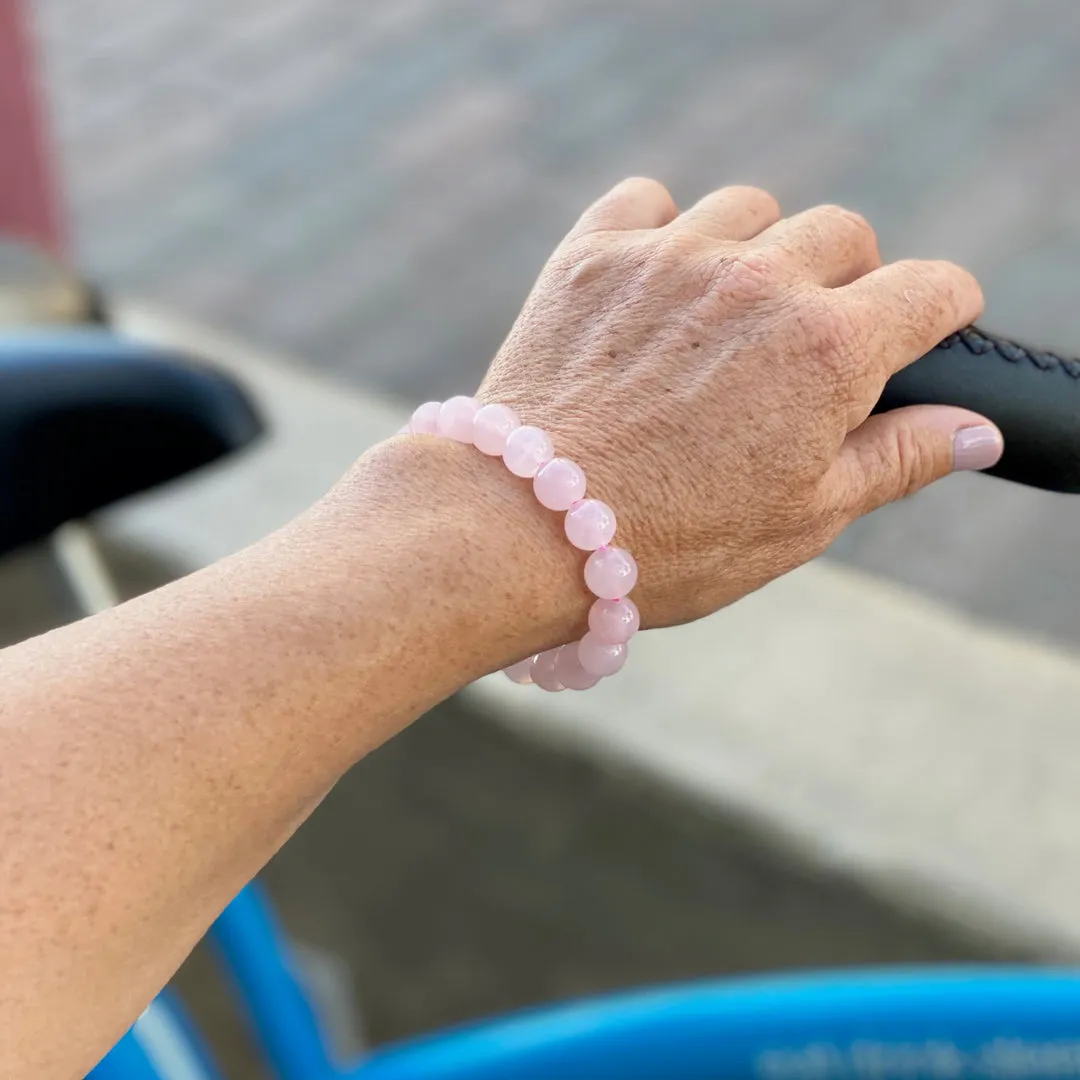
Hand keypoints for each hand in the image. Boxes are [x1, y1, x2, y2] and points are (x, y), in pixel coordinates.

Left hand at [478, 178, 1000, 627]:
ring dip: (756, 251)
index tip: (924, 329)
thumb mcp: (802, 519)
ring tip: (723, 320)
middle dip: (845, 282)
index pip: (931, 288)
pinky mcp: (593, 254)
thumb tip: (976, 429)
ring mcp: (670, 258)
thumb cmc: (669, 541)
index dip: (940, 311)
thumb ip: (898, 460)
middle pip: (844, 234)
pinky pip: (648, 200)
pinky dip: (662, 230)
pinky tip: (655, 286)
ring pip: (751, 209)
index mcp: (828, 350)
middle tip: (804, 346)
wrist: (523, 528)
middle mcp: (757, 282)